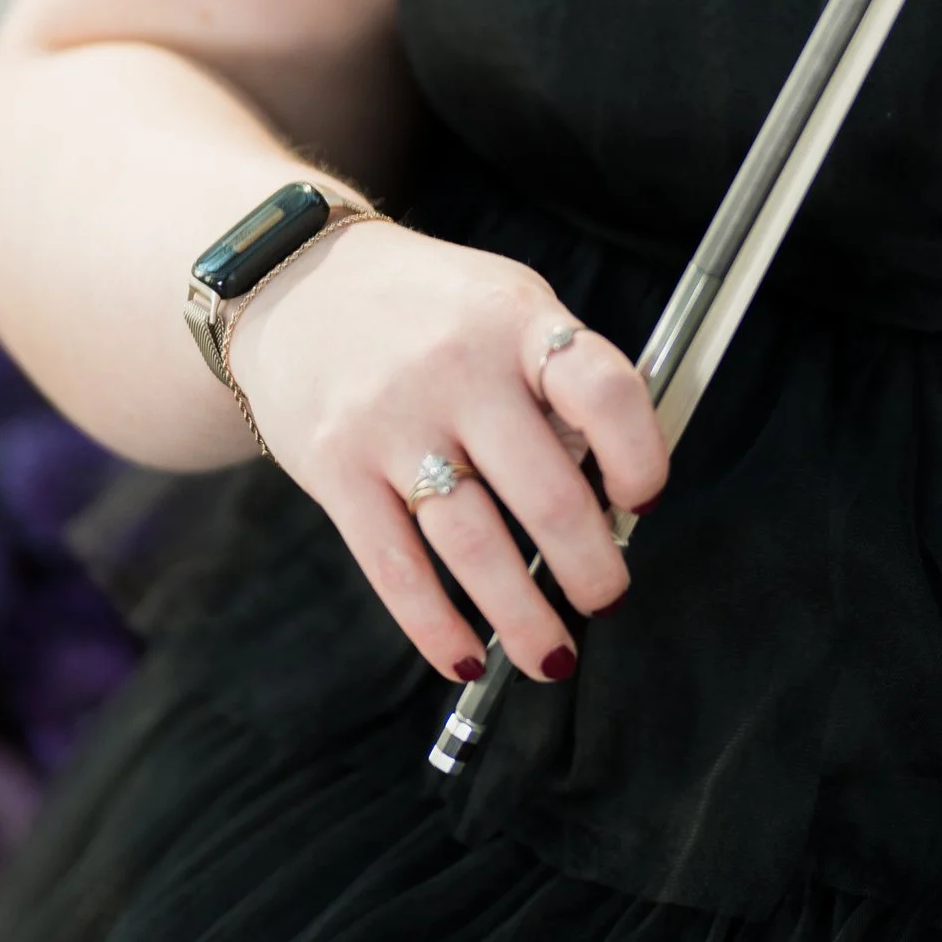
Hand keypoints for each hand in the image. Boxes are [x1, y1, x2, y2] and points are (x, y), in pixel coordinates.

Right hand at [225, 219, 667, 684]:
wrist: (296, 283)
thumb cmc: (428, 307)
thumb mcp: (507, 304)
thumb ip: (559, 380)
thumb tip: (614, 488)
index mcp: (518, 322)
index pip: (603, 393)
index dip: (640, 456)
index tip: (645, 499)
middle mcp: (458, 371)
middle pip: (546, 493)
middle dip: (591, 568)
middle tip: (607, 599)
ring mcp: (392, 422)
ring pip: (473, 547)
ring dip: (522, 619)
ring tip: (553, 655)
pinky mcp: (335, 469)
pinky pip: (396, 568)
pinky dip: (436, 627)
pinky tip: (466, 658)